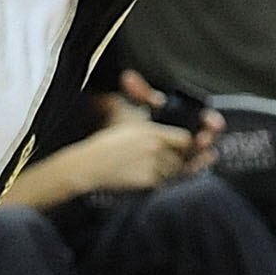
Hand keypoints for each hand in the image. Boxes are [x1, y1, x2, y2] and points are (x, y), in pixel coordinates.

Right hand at [62, 75, 196, 191]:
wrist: (90, 164)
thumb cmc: (105, 141)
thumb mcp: (122, 114)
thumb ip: (140, 101)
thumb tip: (150, 91)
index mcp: (151, 131)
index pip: (185, 138)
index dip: (185, 143)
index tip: (182, 145)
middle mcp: (154, 148)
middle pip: (182, 157)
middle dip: (177, 159)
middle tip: (166, 158)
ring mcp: (152, 166)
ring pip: (174, 172)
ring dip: (168, 171)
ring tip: (151, 165)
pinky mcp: (146, 182)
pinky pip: (163, 183)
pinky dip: (157, 181)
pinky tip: (144, 174)